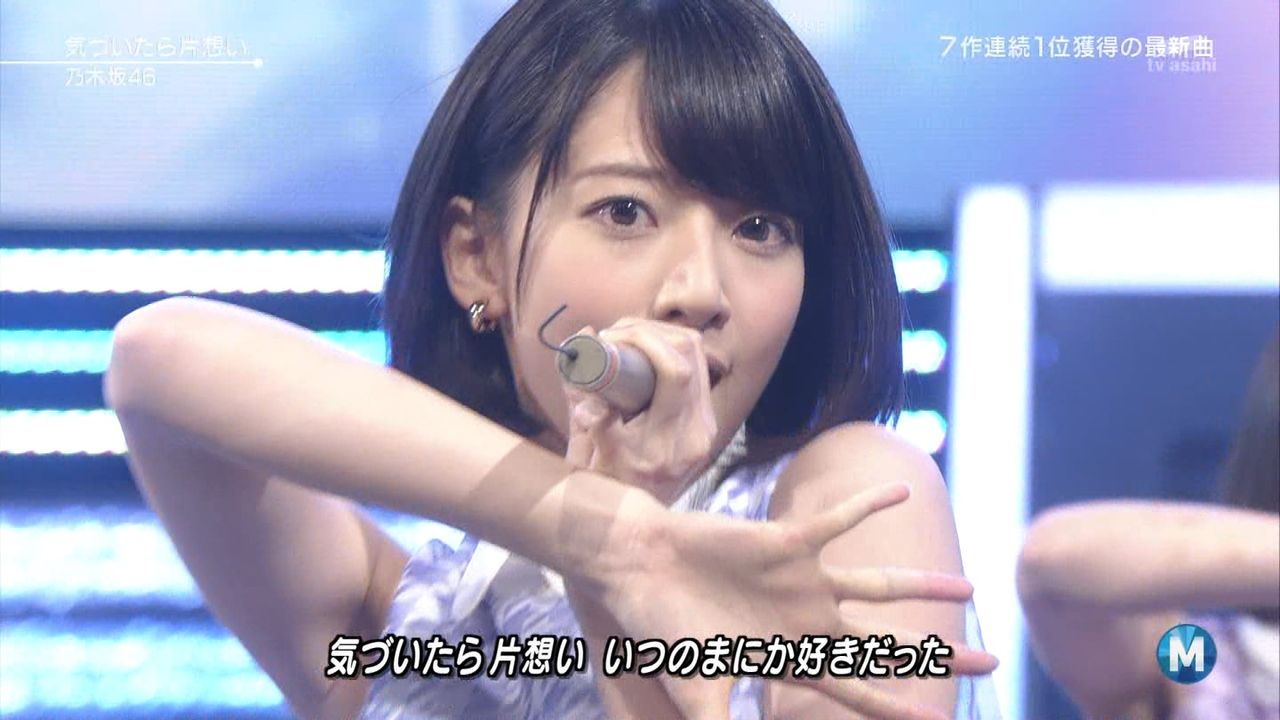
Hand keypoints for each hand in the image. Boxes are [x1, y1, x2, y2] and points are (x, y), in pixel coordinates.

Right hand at [562, 318, 718, 504]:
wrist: (631, 528)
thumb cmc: (600, 490)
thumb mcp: (584, 449)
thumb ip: (580, 396)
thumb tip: (583, 338)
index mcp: (666, 445)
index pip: (676, 372)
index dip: (646, 340)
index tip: (609, 335)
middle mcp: (696, 435)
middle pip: (692, 354)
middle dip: (651, 330)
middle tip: (613, 333)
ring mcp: (706, 428)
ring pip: (699, 356)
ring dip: (662, 336)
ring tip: (624, 339)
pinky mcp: (706, 423)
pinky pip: (698, 370)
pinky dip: (672, 351)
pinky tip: (643, 354)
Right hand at [572, 481, 998, 719]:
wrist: (637, 568)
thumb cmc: (661, 631)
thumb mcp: (697, 694)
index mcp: (792, 661)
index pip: (860, 693)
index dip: (899, 709)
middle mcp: (808, 623)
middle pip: (887, 643)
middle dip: (938, 654)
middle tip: (990, 661)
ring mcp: (803, 582)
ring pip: (879, 586)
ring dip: (925, 585)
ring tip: (971, 587)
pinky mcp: (788, 542)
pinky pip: (839, 521)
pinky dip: (869, 505)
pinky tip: (903, 490)